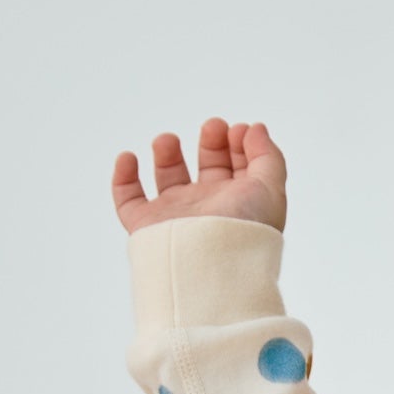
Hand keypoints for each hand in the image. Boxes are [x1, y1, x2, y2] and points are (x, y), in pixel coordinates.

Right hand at [111, 118, 287, 235]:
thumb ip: (267, 156)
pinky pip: (128, 200)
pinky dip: (123, 177)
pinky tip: (128, 157)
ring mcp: (176, 217)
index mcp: (238, 203)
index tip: (237, 129)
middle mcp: (208, 209)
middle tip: (213, 126)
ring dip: (167, 154)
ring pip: (169, 179)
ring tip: (167, 140)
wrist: (208, 267)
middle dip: (211, 143)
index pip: (239, 167)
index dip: (239, 144)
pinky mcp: (146, 226)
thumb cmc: (244, 232)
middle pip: (208, 168)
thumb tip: (255, 129)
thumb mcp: (270, 188)